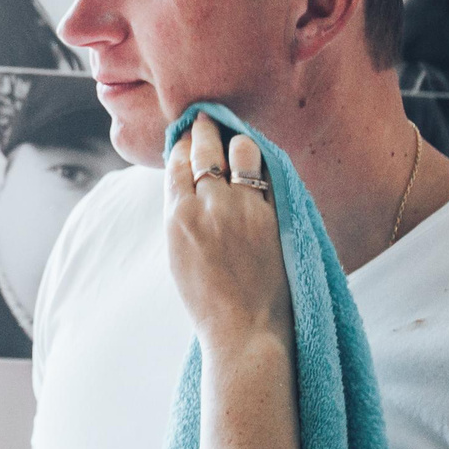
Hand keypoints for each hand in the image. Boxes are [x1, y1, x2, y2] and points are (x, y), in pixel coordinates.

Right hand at [164, 114, 290, 353]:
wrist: (244, 329)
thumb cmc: (208, 302)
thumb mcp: (178, 257)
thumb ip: (183, 219)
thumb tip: (188, 189)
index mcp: (176, 218)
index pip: (176, 163)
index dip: (182, 144)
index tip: (186, 135)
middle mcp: (207, 206)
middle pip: (204, 150)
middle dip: (204, 129)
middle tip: (206, 118)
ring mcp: (242, 207)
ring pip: (239, 151)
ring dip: (236, 138)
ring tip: (236, 135)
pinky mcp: (272, 214)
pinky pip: (267, 173)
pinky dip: (262, 161)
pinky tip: (261, 157)